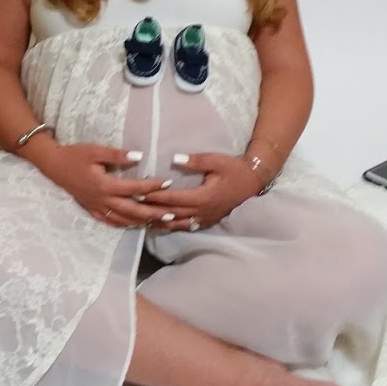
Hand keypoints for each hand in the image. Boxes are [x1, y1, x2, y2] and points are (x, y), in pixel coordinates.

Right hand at [47, 143, 177, 228]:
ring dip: (142, 222)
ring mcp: (97, 207)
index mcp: (104, 185)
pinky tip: (135, 224)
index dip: (152, 186)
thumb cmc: (75, 155)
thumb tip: (139, 156)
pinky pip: (111, 222)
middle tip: (172, 214)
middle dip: (153, 213)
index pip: (134, 188)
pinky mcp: (92, 210)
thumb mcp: (95, 150)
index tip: (167, 183)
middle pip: (132, 211)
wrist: (53, 166)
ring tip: (159, 222)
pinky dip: (125, 224)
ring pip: (123, 220)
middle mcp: (102, 200)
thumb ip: (117, 155)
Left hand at [142, 153, 258, 231]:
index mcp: (203, 197)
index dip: (155, 196)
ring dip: (160, 221)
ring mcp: (205, 219)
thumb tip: (174, 159)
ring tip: (143, 217)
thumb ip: (194, 161)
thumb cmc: (233, 169)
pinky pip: (187, 227)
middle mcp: (202, 211)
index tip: (139, 192)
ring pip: (177, 224)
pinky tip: (162, 224)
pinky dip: (172, 226)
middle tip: (134, 206)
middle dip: (152, 210)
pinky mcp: (208, 221)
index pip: (173, 198)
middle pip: (171, 213)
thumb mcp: (215, 161)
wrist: (252, 182)